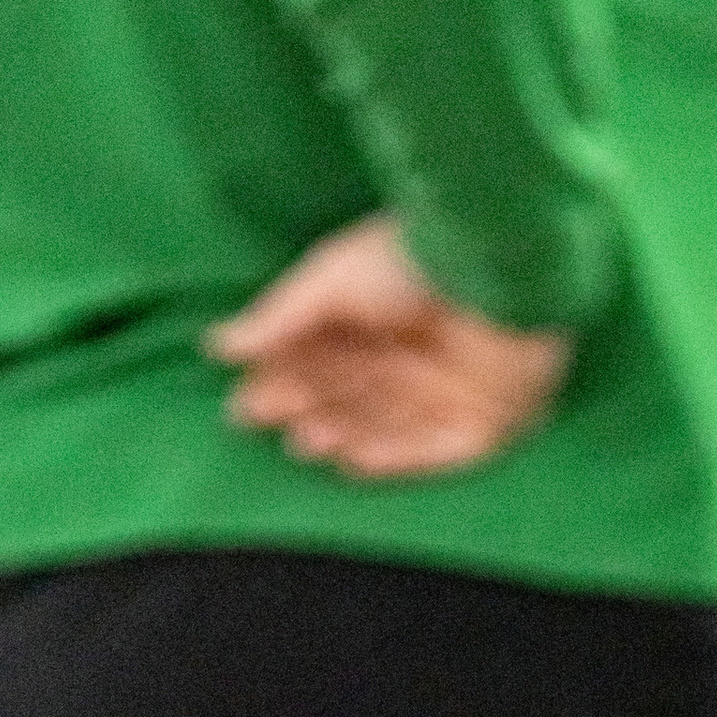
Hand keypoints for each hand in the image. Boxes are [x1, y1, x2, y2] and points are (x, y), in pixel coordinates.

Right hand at [207, 217, 568, 482]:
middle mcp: (412, 354)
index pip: (322, 359)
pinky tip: (350, 460)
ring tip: (307, 440)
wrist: (498, 265)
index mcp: (379, 313)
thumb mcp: (331, 278)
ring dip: (340, 434)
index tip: (245, 404)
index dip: (282, 381)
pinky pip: (431, 451)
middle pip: (349, 394)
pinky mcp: (483, 422)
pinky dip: (392, 457)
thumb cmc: (415, 255)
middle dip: (306, 407)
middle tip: (269, 419)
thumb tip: (218, 345)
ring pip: (383, 425)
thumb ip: (278, 318)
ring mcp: (448, 391)